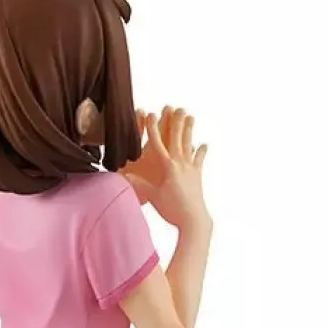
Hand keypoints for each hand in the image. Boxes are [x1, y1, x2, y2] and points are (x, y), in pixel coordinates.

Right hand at [127, 109, 209, 228]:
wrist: (194, 220)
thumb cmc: (172, 209)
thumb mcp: (153, 197)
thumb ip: (140, 185)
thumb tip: (124, 176)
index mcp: (168, 167)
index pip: (158, 143)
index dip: (153, 128)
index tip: (150, 114)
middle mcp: (181, 164)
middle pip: (177, 138)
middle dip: (174, 122)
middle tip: (175, 107)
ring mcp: (191, 169)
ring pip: (189, 144)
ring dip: (189, 129)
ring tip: (190, 116)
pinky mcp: (197, 176)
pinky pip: (199, 160)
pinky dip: (200, 152)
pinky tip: (203, 144)